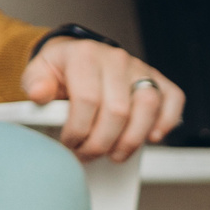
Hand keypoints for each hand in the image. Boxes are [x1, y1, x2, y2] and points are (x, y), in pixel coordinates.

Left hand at [20, 37, 183, 162]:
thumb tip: (39, 94)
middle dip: (102, 142)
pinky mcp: (158, 79)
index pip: (87, 100)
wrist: (78, 57)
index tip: (70, 143)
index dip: (79, 130)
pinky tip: (151, 137)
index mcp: (84, 55)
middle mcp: (116, 59)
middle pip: (118, 110)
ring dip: (132, 139)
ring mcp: (139, 68)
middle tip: (89, 154)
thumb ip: (36, 83)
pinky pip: (173, 99)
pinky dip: (167, 121)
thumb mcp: (39, 72)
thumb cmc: (61, 70)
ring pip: (148, 107)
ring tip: (115, 153)